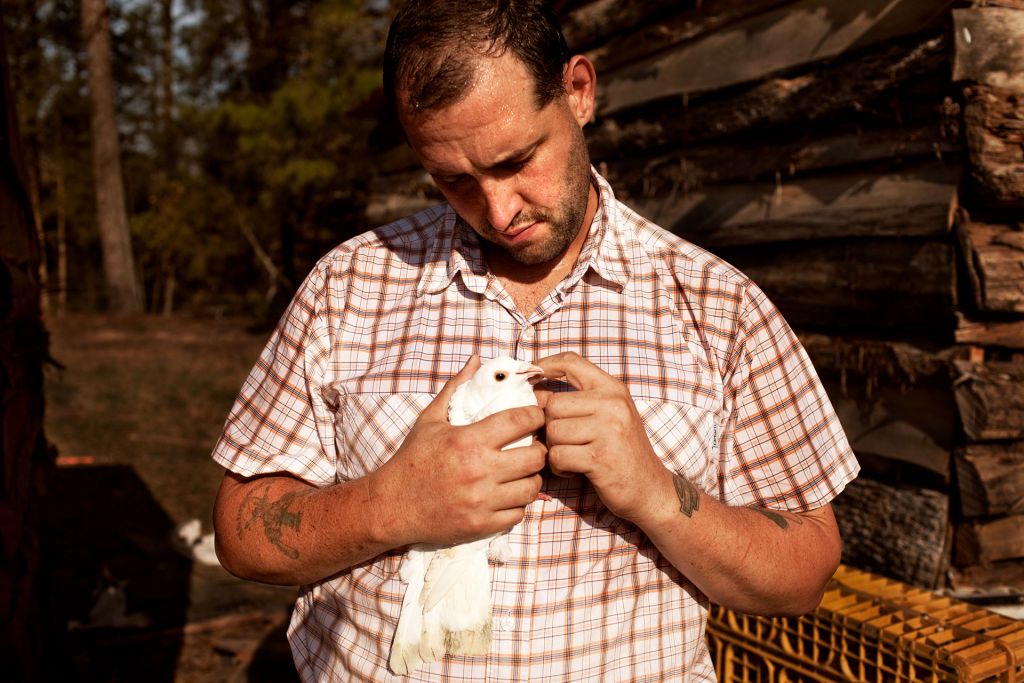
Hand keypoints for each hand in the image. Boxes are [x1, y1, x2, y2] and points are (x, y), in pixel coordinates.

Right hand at [372, 356, 546, 546]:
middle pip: (536, 457)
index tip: (536, 416)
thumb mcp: (429, 419)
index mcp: (468, 440)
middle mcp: (479, 470)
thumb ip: (456, 388)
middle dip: (539, 449)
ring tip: (522, 472)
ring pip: (532, 488)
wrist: (391, 505)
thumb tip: (476, 360)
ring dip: (531, 478)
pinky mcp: (481, 525)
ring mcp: (482, 500)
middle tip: (533, 447)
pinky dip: (517, 504)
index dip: (536, 415)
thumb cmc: (412, 459)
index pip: (521, 421)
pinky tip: (508, 494)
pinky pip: (519, 513)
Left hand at [535, 352, 669, 524]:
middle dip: (550, 427)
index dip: (544, 364)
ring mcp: (608, 430)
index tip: (530, 374)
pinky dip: (560, 467)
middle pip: (552, 405)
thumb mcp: (608, 416)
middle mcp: (612, 404)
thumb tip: (535, 393)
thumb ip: (577, 401)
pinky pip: (558, 456)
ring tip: (573, 457)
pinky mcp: (600, 457)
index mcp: (613, 389)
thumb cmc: (622, 451)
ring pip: (552, 431)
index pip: (571, 362)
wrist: (650, 488)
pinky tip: (575, 470)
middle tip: (565, 443)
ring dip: (555, 449)